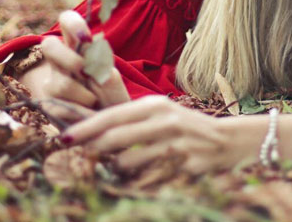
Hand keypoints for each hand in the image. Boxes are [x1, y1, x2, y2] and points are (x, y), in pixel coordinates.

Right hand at [17, 12, 129, 121]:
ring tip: (95, 102)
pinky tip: (88, 115)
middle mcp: (60, 62)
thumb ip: (103, 67)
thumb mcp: (112, 80)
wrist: (108, 128)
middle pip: (49, 45)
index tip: (85, 37)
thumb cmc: (111, 98)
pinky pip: (61, 107)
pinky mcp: (48, 106)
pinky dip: (80, 113)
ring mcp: (51, 83)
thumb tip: (91, 60)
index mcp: (78, 47)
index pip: (67, 21)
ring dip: (84, 95)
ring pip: (61, 83)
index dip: (72, 23)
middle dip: (69, 59)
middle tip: (87, 73)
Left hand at [60, 96, 239, 173]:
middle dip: (92, 152)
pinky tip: (138, 182)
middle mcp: (165, 121)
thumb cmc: (184, 128)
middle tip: (79, 160)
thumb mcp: (159, 115)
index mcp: (155, 106)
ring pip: (128, 164)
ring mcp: (176, 145)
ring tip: (119, 171)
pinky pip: (147, 182)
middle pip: (115, 140)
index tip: (62, 137)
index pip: (112, 115)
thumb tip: (88, 136)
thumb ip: (129, 123)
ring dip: (116, 172)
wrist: (229, 140)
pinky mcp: (185, 167)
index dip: (85, 127)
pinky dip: (136, 185)